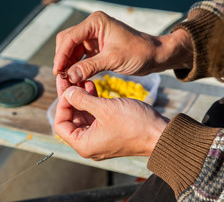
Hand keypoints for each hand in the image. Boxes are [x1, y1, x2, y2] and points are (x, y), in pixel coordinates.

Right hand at [53, 11, 192, 83]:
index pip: (70, 37)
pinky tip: (74, 78)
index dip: (61, 55)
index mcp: (95, 22)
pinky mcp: (94, 48)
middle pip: (66, 42)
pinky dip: (75, 67)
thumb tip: (69, 76)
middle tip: (60, 77)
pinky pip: (78, 57)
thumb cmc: (139, 52)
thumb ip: (89, 67)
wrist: (155, 56)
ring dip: (67, 65)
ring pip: (70, 50)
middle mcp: (91, 27)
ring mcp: (92, 37)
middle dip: (62, 59)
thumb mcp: (114, 60)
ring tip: (66, 81)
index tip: (57, 72)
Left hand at [54, 76, 168, 159]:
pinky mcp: (109, 130)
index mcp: (84, 144)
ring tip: (81, 79)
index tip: (66, 88)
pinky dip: (92, 101)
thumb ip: (82, 100)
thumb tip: (66, 92)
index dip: (61, 105)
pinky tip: (91, 85)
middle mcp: (89, 143)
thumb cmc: (135, 125)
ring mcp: (99, 137)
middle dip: (70, 98)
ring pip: (83, 115)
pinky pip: (94, 115)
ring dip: (81, 97)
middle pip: (71, 118)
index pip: (61, 125)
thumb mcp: (104, 109)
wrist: (162, 134)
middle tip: (68, 78)